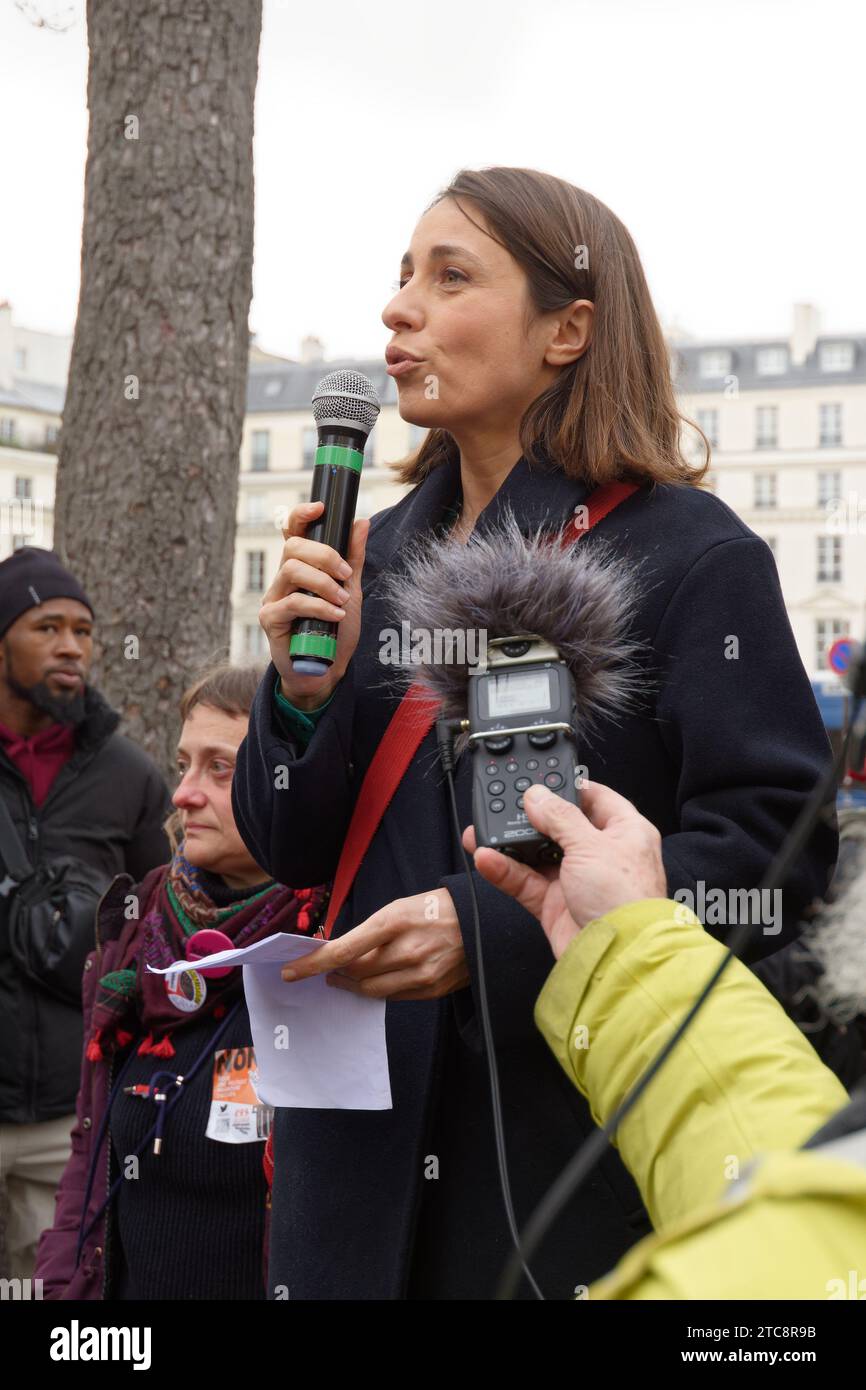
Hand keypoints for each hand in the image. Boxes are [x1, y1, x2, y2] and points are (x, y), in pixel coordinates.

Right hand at [259, 500, 368, 709]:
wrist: (327, 669)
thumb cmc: (335, 630)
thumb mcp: (350, 591)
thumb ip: (353, 558)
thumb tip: (360, 521)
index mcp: (300, 567)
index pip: (292, 532)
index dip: (301, 515)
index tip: (321, 508)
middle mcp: (283, 579)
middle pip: (292, 547)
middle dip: (324, 555)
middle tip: (345, 575)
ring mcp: (273, 598)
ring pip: (291, 570)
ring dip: (323, 583)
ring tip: (342, 600)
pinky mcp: (270, 619)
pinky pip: (292, 602)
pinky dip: (318, 606)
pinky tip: (335, 616)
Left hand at [280, 889, 468, 999]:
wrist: (483, 923)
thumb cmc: (436, 909)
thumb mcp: (399, 907)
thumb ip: (369, 931)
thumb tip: (338, 949)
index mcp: (394, 921)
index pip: (343, 949)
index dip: (313, 963)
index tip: (291, 971)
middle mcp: (406, 950)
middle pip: (355, 973)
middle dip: (334, 972)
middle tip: (325, 970)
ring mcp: (420, 974)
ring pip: (371, 990)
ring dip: (351, 984)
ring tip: (343, 976)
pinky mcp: (431, 991)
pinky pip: (393, 997)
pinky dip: (377, 989)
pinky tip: (374, 980)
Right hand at [462, 780, 667, 958]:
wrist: (618, 957)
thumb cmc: (625, 899)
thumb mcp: (591, 845)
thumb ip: (559, 817)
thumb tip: (537, 796)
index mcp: (624, 832)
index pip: (594, 798)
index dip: (567, 787)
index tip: (540, 780)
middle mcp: (600, 854)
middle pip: (559, 826)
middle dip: (530, 817)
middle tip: (504, 805)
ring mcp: (576, 880)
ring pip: (537, 854)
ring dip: (510, 844)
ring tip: (482, 832)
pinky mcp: (555, 905)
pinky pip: (525, 882)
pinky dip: (505, 870)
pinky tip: (487, 858)